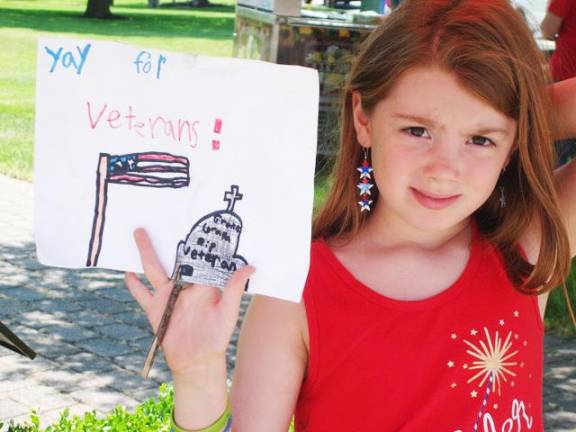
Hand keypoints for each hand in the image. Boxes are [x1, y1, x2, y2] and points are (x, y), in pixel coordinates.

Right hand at [125, 228, 254, 377]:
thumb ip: (235, 288)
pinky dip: (133, 285)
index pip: (197, 258)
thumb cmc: (217, 336)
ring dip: (145, 252)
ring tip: (139, 233)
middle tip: (160, 220)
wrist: (198, 361)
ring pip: (153, 269)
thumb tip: (250, 266)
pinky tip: (126, 273)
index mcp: (200, 284)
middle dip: (165, 241)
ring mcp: (167, 297)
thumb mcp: (228, 311)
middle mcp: (183, 287)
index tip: (194, 221)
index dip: (196, 242)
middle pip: (171, 258)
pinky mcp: (154, 310)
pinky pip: (141, 294)